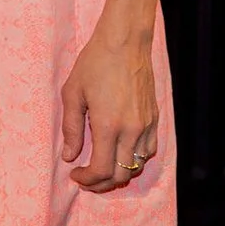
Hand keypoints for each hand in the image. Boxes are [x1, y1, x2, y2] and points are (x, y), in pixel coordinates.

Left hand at [59, 23, 158, 191]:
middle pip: (120, 175)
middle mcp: (131, 130)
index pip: (101, 170)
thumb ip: (71, 128)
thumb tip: (69, 156)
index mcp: (108, 125)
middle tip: (85, 177)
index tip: (75, 175)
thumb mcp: (72, 93)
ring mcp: (146, 126)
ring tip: (101, 166)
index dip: (87, 179)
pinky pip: (148, 151)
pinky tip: (119, 151)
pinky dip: (134, 159)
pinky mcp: (155, 119)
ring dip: (118, 172)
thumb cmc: (94, 64)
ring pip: (137, 166)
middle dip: (101, 183)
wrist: (125, 43)